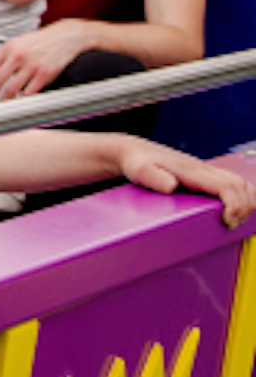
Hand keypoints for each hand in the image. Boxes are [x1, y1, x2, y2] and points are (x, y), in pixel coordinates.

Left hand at [0, 20, 93, 103]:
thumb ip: (3, 57)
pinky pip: (29, 92)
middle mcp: (17, 57)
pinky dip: (22, 100)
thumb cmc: (39, 41)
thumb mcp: (17, 43)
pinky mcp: (44, 74)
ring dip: (3, 101)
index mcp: (7, 48)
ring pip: (11, 89)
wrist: (65, 37)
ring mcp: (31, 66)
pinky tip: (18, 103)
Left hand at [118, 140, 255, 228]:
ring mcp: (206, 172)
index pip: (228, 186)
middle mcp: (204, 169)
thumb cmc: (136, 163)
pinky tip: (232, 211)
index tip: (227, 221)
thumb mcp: (140, 171)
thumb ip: (154, 178)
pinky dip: (241, 197)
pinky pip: (232, 184)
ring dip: (246, 202)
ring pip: (240, 183)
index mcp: (193, 171)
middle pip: (241, 185)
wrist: (132, 152)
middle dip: (245, 207)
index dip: (236, 205)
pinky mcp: (204, 176)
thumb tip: (171, 186)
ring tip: (233, 219)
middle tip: (230, 223)